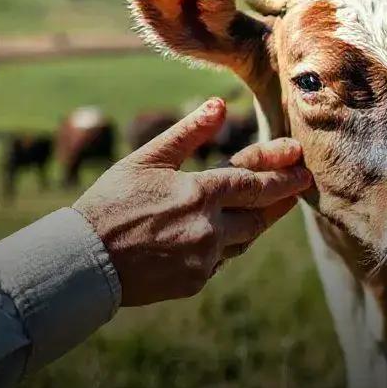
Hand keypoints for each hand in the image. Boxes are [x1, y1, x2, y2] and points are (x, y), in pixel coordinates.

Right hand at [73, 98, 310, 306]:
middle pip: (259, 214)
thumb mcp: (147, 159)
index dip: (282, 175)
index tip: (302, 166)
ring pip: (244, 239)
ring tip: (266, 206)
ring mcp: (204, 259)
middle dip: (281, 199)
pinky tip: (220, 234)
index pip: (254, 183)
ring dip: (256, 221)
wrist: (84, 261)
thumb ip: (188, 134)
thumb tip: (218, 106)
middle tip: (300, 185)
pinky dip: (224, 245)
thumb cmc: (111, 203)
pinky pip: (220, 261)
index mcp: (200, 193)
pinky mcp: (195, 281)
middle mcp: (210, 228)